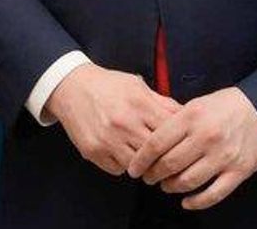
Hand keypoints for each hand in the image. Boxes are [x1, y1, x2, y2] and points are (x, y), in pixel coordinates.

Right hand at [44, 64, 180, 175]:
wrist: (71, 87)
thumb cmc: (108, 85)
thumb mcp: (138, 86)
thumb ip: (162, 102)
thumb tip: (185, 116)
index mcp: (139, 105)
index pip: (169, 132)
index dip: (177, 140)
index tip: (179, 145)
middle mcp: (124, 124)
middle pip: (154, 153)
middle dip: (162, 157)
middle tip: (165, 158)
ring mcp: (107, 140)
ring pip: (136, 166)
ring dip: (142, 164)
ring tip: (144, 158)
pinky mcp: (93, 151)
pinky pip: (116, 170)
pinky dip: (122, 166)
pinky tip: (123, 155)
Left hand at [127, 87, 256, 209]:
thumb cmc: (228, 105)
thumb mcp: (198, 103)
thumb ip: (175, 120)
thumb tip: (149, 139)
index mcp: (192, 116)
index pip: (157, 143)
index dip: (141, 159)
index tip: (134, 168)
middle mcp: (206, 136)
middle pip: (169, 164)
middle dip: (153, 175)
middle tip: (148, 178)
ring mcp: (223, 155)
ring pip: (187, 182)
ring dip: (171, 188)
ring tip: (166, 186)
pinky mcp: (238, 171)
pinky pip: (213, 194)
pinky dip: (196, 202)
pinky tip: (186, 202)